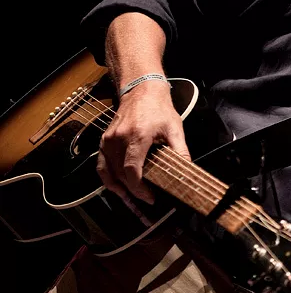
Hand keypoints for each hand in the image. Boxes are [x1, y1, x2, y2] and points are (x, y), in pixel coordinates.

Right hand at [97, 79, 189, 215]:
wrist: (142, 91)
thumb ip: (180, 151)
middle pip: (120, 174)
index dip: (140, 188)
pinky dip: (107, 179)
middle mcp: (119, 139)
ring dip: (119, 189)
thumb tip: (187, 170)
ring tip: (133, 200)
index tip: (150, 197)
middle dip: (133, 191)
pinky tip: (117, 188)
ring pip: (109, 172)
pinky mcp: (104, 141)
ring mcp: (108, 140)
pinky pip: (101, 165)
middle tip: (146, 201)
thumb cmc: (159, 109)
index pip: (132, 170)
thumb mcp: (175, 129)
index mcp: (137, 136)